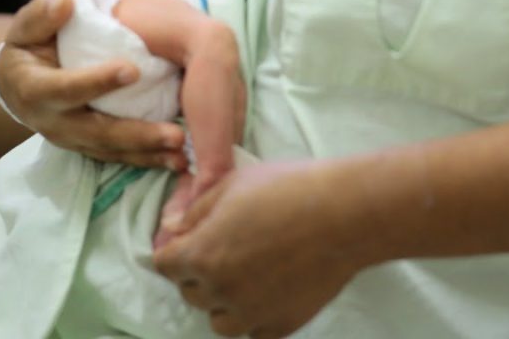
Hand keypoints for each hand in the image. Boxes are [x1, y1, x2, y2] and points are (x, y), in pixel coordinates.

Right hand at [0, 0, 187, 169]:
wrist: (19, 85)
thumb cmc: (30, 49)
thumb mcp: (26, 29)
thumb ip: (41, 16)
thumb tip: (66, 2)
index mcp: (36, 90)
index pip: (66, 88)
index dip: (97, 81)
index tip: (132, 70)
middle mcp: (55, 122)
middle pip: (98, 132)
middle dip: (137, 134)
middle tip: (174, 134)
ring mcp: (74, 139)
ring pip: (113, 150)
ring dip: (150, 153)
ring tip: (183, 154)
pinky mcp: (90, 148)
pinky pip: (120, 157)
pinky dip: (149, 160)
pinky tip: (178, 161)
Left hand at [154, 161, 364, 337]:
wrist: (344, 215)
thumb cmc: (287, 188)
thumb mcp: (234, 184)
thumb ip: (196, 211)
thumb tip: (172, 230)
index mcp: (201, 255)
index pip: (164, 263)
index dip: (175, 248)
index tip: (192, 238)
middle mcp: (219, 292)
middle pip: (190, 292)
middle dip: (200, 271)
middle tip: (227, 248)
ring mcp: (251, 314)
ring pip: (220, 320)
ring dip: (224, 301)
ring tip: (247, 277)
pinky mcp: (281, 326)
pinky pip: (256, 330)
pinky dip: (257, 315)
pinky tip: (272, 291)